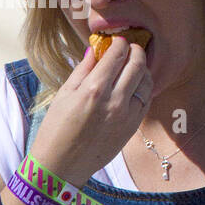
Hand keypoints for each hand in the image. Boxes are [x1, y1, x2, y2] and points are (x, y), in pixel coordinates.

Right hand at [30, 38, 152, 184]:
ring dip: (144, 69)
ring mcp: (127, 115)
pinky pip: (146, 101)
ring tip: (136, 63)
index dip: (120, 43)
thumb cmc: (57, 128)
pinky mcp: (133, 127)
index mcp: (94, 90)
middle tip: (132, 46)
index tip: (118, 40)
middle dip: (136, 51)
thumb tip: (96, 49)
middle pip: (137, 66)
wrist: (63, 164)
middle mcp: (115, 101)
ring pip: (147, 83)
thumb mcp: (64, 94)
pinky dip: (145, 87)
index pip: (116, 56)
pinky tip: (138, 83)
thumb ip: (83, 69)